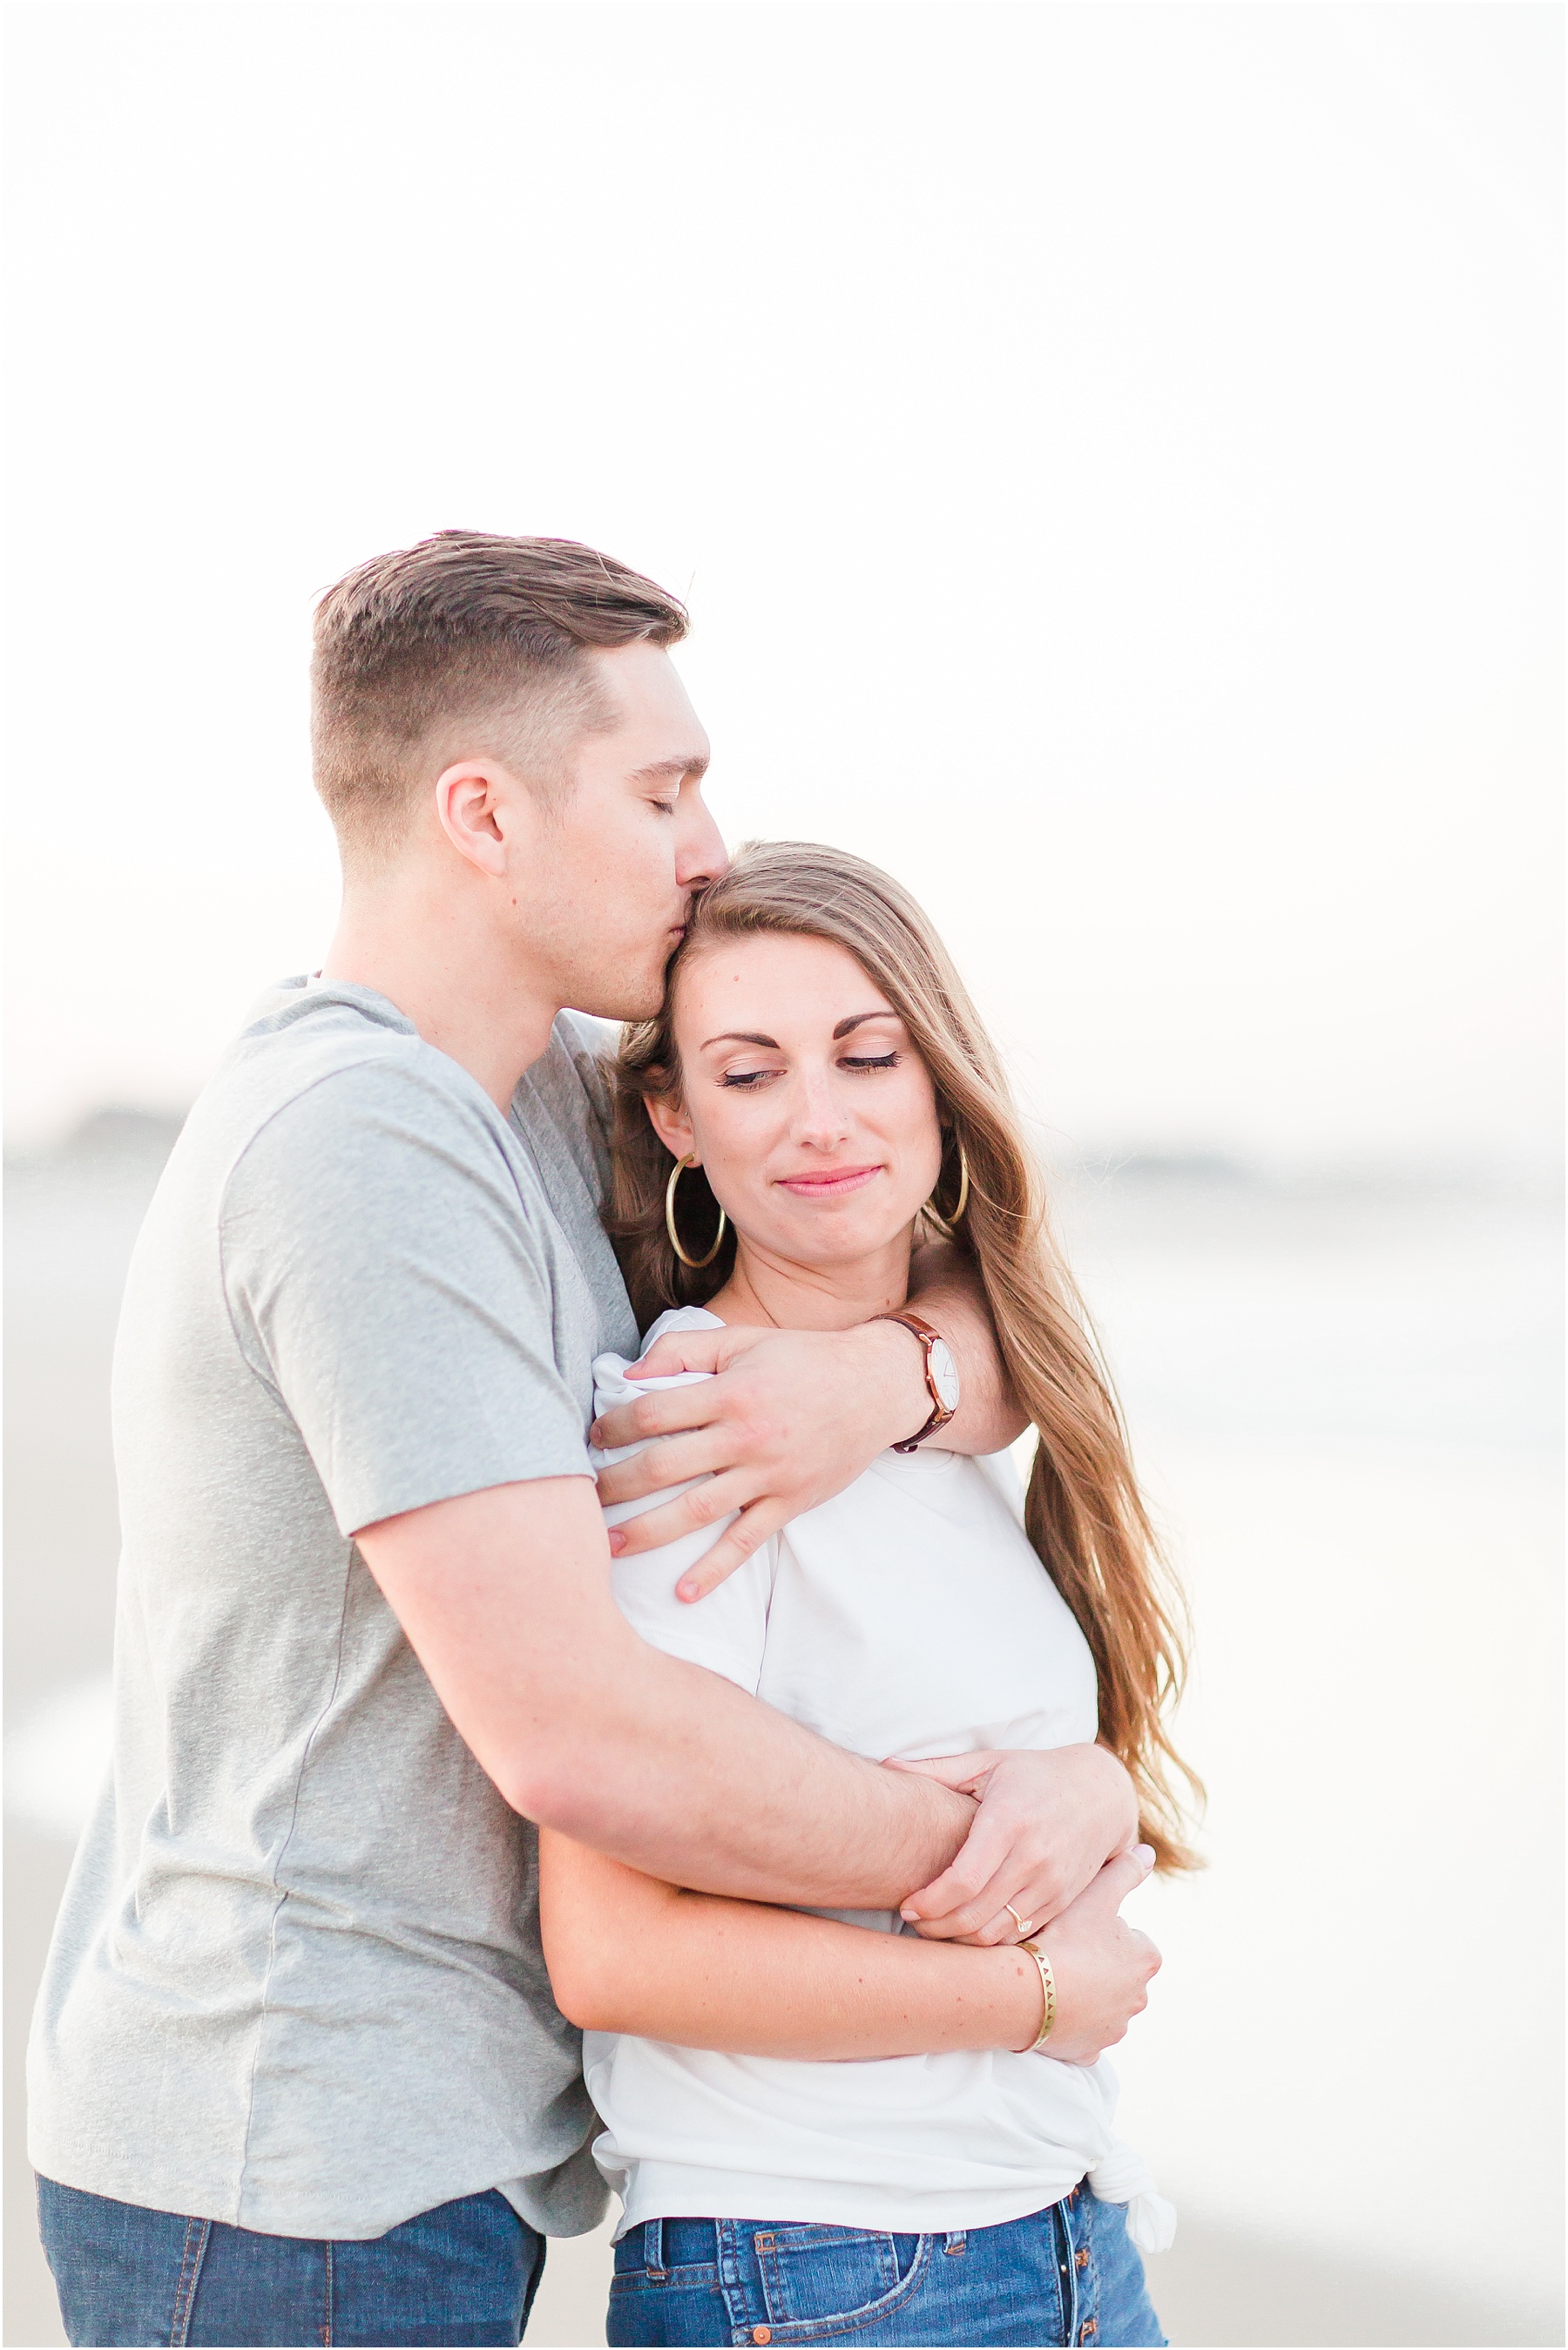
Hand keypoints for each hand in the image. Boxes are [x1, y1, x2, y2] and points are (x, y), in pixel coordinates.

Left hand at [590, 1321, 928, 1598]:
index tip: (592, 1436)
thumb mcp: (744, 1339)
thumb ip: (684, 1348)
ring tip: (607, 1549)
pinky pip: (746, 1543)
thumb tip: (630, 1373)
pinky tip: (682, 1592)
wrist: (877, 1387)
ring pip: (696, 1511)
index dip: (614, 1426)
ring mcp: (769, 1475)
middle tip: (581, 1497)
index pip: (654, 1413)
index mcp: (731, 1392)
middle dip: (616, 1485)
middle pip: (664, 1466)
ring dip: (647, 1532)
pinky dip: (714, 1570)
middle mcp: (747, 1437)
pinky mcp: (790, 1503)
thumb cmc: (804, 1358)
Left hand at [890, 1745, 1138, 1942]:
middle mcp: (1032, 1858)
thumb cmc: (1035, 1774)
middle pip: (974, 1915)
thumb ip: (938, 1769)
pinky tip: (967, 1929)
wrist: (1102, 1794)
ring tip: (934, 1927)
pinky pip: (1019, 1936)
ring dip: (959, 1939)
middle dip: (935, 1926)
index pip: (963, 1881)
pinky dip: (989, 1941)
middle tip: (912, 1919)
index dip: (930, 1902)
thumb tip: (885, 1764)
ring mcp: (1051, 1885)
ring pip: (996, 1933)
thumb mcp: (989, 1763)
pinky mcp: (1061, 1902)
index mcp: (1008, 1822)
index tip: (907, 1903)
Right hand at [1029, 1845, 1160, 2063]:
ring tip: (1051, 1976)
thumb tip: (1149, 1852)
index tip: (1080, 1927)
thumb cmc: (1065, 1938)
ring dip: (1084, 1994)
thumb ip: (1124, 1870)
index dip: (1105, 1930)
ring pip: (1102, 2006)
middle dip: (1098, 1965)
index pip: (1134, 1939)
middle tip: (1063, 1949)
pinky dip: (1070, 2027)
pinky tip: (1049, 2009)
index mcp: (1145, 1959)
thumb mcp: (1096, 1893)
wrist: (1028, 1992)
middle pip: (1119, 1975)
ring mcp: (1114, 2029)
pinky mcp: (1089, 2052)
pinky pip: (1083, 2037)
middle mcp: (1138, 1998)